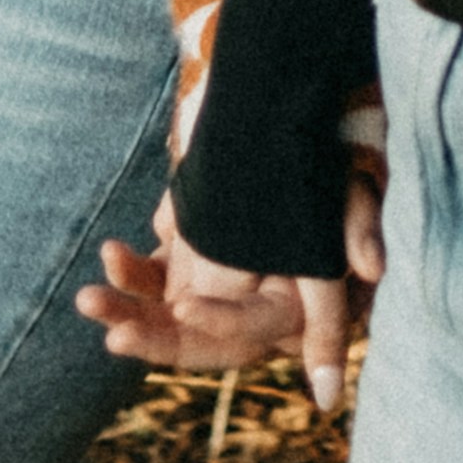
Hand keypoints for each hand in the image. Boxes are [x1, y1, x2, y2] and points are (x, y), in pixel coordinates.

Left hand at [77, 178, 384, 413]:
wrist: (281, 123)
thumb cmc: (327, 162)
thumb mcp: (349, 188)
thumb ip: (361, 225)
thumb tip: (374, 270)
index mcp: (292, 305)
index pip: (252, 331)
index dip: (222, 323)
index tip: (185, 308)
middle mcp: (250, 304)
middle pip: (198, 339)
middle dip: (153, 334)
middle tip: (112, 332)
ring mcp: (217, 285)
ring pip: (165, 314)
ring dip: (127, 308)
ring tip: (88, 299)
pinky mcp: (191, 263)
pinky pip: (155, 280)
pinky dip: (133, 271)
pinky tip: (112, 252)